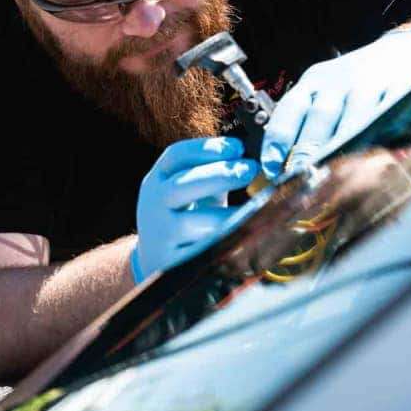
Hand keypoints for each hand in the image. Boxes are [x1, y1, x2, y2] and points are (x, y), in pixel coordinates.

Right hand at [131, 137, 259, 283]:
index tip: (238, 147)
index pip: (176, 156)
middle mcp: (153, 204)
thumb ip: (214, 172)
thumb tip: (253, 160)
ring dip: (225, 214)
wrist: (158, 259)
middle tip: (250, 170)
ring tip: (257, 208)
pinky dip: (224, 245)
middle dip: (218, 175)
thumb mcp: (191, 190)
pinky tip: (248, 237)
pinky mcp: (171, 263)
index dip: (207, 148)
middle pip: (181, 185)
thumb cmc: (186, 215)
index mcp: (158, 179)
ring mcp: (160, 234)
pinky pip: (200, 254)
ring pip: (189, 223)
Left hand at [261, 29, 410, 177]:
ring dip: (345, 147)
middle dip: (309, 149)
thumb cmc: (355, 82)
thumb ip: (307, 126)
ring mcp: (371, 84)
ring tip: (336, 175)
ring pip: (355, 118)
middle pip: (321, 115)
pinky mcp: (401, 90)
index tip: (271, 167)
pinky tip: (382, 159)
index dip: (278, 140)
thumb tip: (281, 169)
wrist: (403, 51)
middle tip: (302, 176)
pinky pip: (391, 117)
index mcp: (314, 81)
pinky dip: (387, 139)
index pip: (290, 109)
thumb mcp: (326, 92)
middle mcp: (339, 80)